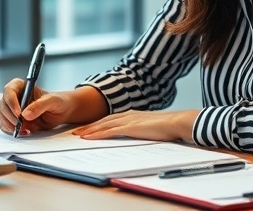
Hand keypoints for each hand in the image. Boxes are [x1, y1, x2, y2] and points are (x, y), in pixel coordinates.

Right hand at [0, 78, 74, 135]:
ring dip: (10, 125)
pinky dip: (11, 131)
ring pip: (2, 116)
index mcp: (21, 86)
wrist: (62, 112)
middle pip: (2, 105)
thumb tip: (26, 114)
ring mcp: (12, 109)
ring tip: (25, 130)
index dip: (11, 103)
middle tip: (21, 125)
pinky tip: (24, 132)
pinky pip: (5, 126)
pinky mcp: (13, 120)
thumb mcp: (52, 101)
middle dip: (11, 117)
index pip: (9, 91)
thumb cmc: (58, 102)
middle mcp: (14, 97)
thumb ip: (40, 106)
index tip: (19, 114)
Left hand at [72, 109, 198, 142]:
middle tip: (76, 131)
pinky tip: (89, 138)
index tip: (88, 128)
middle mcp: (128, 115)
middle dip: (89, 126)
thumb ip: (142, 130)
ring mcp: (128, 120)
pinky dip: (97, 134)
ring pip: (103, 125)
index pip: (110, 119)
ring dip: (89, 130)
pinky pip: (109, 132)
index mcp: (133, 115)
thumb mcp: (151, 128)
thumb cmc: (168, 127)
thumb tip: (139, 136)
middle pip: (103, 120)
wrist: (177, 123)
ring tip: (78, 135)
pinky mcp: (130, 127)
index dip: (98, 124)